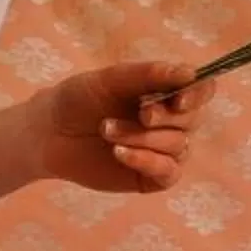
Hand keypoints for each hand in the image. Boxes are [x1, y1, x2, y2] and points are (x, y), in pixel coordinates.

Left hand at [33, 61, 214, 194]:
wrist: (48, 132)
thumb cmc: (78, 99)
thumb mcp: (111, 79)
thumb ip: (149, 74)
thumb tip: (191, 73)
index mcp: (165, 93)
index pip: (201, 91)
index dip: (198, 94)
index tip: (179, 98)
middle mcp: (169, 122)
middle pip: (193, 120)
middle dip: (167, 117)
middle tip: (140, 113)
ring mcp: (162, 150)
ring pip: (178, 146)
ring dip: (143, 138)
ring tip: (107, 130)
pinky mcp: (151, 176)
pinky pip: (168, 172)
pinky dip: (146, 160)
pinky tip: (119, 153)